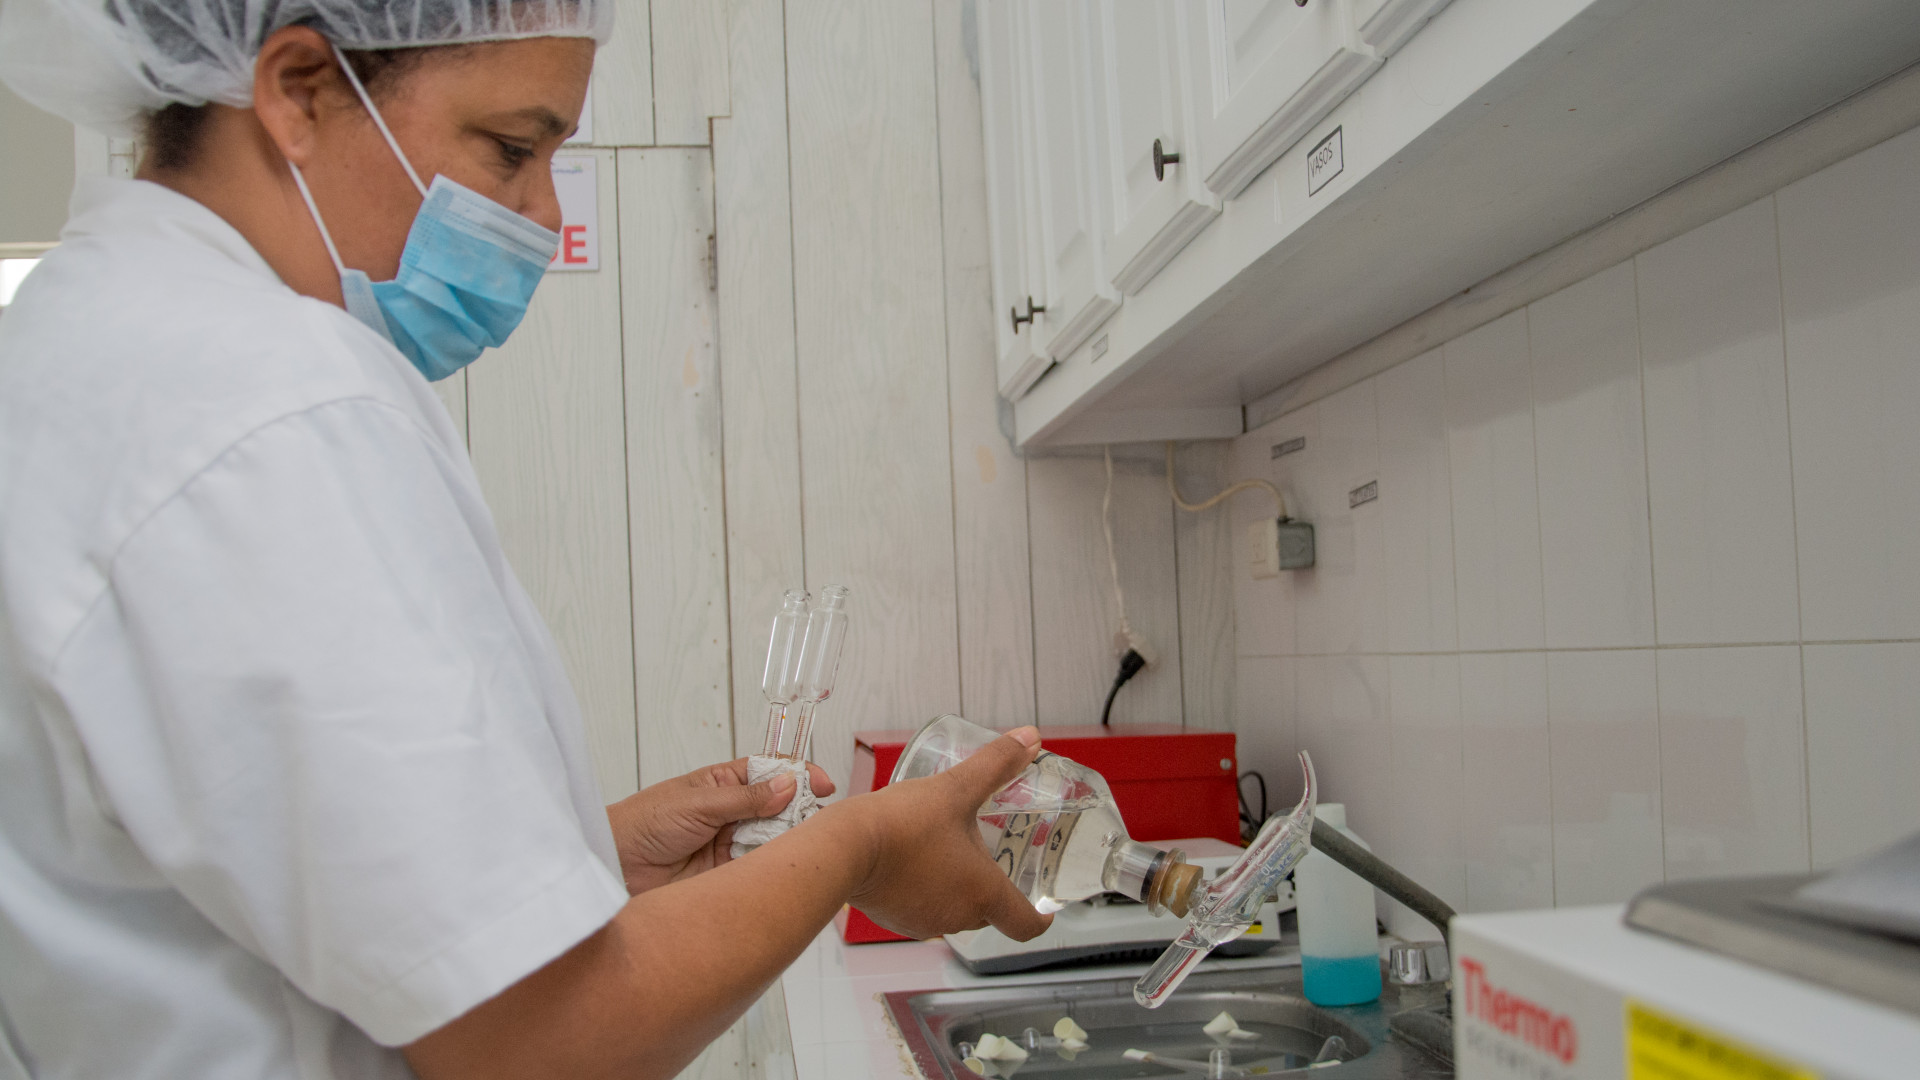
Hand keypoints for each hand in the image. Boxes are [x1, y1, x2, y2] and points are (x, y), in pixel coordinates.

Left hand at [606, 759, 836, 894]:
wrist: (613, 867)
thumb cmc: (643, 823)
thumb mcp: (697, 802)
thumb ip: (745, 798)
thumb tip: (789, 784)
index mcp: (722, 784)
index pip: (770, 774)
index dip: (798, 776)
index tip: (824, 784)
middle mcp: (731, 814)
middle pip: (779, 809)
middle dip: (800, 811)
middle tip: (816, 817)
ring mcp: (730, 845)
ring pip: (773, 840)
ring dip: (788, 841)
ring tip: (800, 842)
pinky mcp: (727, 877)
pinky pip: (759, 870)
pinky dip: (773, 868)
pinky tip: (781, 866)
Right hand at [828, 727, 1052, 942]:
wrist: (844, 845)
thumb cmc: (901, 824)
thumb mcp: (956, 788)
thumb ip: (996, 764)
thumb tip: (1028, 739)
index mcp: (981, 894)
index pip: (1025, 925)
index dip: (1040, 918)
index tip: (1044, 909)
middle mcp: (956, 917)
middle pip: (989, 914)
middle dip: (992, 890)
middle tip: (990, 859)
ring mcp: (923, 922)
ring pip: (953, 911)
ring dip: (956, 889)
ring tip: (949, 854)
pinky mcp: (894, 919)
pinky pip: (921, 910)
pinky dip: (925, 892)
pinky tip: (915, 862)